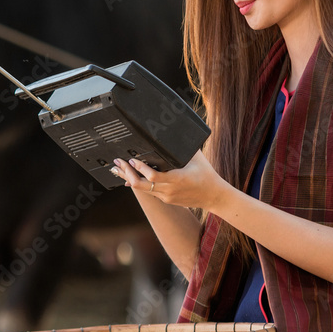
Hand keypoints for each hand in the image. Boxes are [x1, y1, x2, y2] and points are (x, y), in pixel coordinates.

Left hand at [110, 150, 228, 209]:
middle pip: (141, 185)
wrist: (214, 196)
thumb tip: (174, 132)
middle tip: (118, 163)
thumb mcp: (197, 157)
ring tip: (118, 169)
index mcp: (177, 179)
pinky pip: (149, 192)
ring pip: (142, 190)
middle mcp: (169, 190)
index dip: (140, 168)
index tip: (132, 159)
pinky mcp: (166, 200)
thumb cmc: (206, 174)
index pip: (153, 176)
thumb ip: (184, 147)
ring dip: (129, 178)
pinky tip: (129, 179)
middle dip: (127, 173)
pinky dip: (138, 184)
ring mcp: (167, 196)